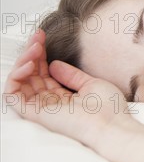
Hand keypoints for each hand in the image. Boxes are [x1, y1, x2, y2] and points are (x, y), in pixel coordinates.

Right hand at [2, 29, 141, 150]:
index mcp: (64, 98)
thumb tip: (53, 63)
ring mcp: (41, 108)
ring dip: (23, 61)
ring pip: (20, 82)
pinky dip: (16, 77)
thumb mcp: (91, 84)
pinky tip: (29, 64)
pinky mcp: (34, 113)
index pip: (45, 74)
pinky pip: (12, 95)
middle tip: (38, 36)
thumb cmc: (108, 108)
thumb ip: (71, 75)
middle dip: (31, 53)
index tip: (43, 36)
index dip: (42, 55)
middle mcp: (50, 103)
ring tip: (36, 47)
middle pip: (31, 75)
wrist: (111, 125)